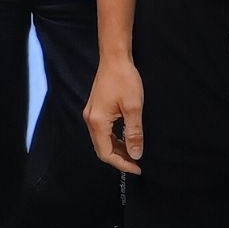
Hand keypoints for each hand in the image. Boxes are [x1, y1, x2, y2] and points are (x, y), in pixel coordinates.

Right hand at [84, 55, 145, 173]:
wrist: (114, 58)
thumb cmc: (124, 80)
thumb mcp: (133, 108)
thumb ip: (134, 133)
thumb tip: (135, 155)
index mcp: (97, 121)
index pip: (106, 153)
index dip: (122, 164)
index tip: (138, 168)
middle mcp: (90, 119)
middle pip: (101, 148)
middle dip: (119, 158)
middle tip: (137, 163)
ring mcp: (91, 114)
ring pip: (102, 140)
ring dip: (117, 149)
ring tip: (134, 152)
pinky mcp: (95, 109)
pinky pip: (102, 131)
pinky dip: (114, 139)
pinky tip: (126, 138)